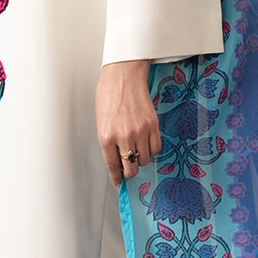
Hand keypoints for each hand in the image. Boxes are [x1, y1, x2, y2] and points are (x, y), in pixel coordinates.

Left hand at [96, 60, 161, 185]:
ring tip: (137, 151)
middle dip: (130, 172)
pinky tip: (146, 144)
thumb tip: (117, 159)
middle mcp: (123, 137)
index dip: (117, 177)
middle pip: (131, 168)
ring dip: (141, 159)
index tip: (119, 182)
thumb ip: (109, 142)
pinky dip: (152, 150)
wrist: (123, 76)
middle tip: (129, 170)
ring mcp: (140, 131)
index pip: (113, 166)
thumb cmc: (109, 94)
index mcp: (106, 136)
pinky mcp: (153, 125)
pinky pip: (156, 148)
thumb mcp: (101, 121)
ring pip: (145, 160)